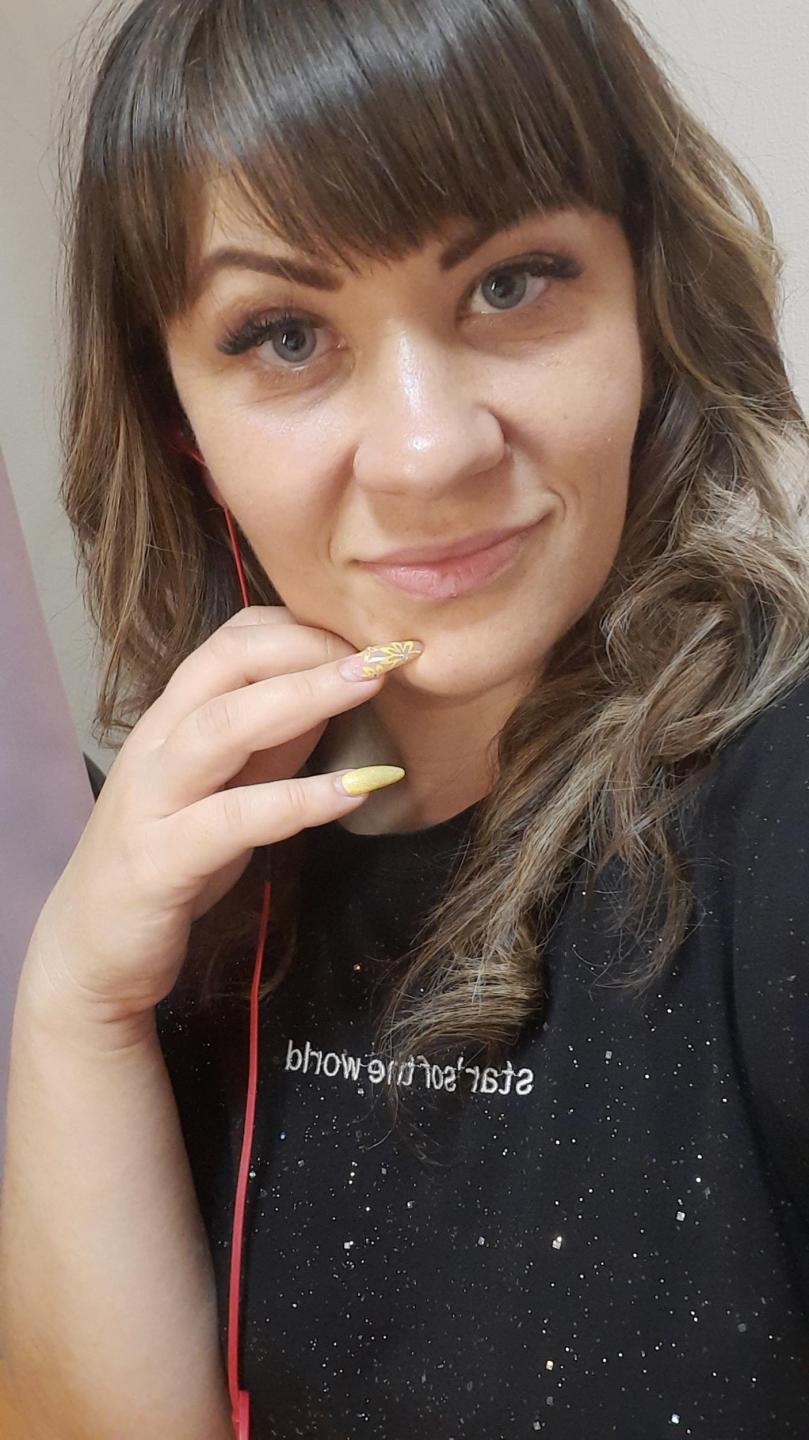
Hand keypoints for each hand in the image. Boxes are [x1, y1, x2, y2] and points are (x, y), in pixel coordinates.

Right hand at [27, 606, 421, 1023]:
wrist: (90, 952)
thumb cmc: (165, 861)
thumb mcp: (226, 789)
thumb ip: (272, 742)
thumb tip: (335, 692)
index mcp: (172, 720)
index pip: (231, 642)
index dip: (301, 628)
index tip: (366, 636)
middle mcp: (156, 746)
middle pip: (227, 664)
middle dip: (309, 647)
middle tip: (385, 649)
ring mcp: (152, 801)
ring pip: (223, 725)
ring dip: (306, 696)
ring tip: (372, 685)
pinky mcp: (159, 862)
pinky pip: (234, 819)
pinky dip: (299, 799)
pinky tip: (356, 790)